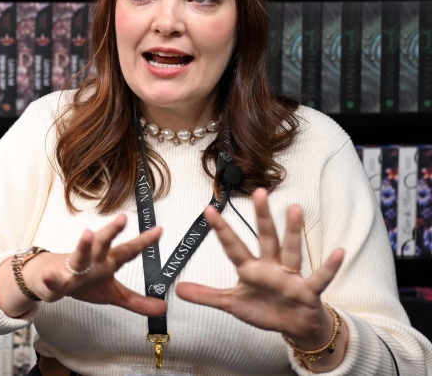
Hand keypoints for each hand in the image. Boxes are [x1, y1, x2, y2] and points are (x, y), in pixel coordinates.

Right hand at [23, 214, 167, 316]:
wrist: (49, 277)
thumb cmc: (84, 282)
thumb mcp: (113, 293)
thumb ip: (137, 301)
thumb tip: (163, 308)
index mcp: (107, 262)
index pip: (127, 251)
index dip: (143, 242)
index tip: (159, 230)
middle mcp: (92, 261)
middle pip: (103, 244)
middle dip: (112, 231)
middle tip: (123, 218)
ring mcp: (73, 269)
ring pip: (79, 255)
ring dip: (83, 245)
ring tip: (88, 233)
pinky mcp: (57, 281)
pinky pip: (54, 280)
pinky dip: (50, 278)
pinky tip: (48, 275)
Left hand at [175, 189, 347, 366]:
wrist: (295, 326)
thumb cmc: (264, 310)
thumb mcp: (232, 305)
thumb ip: (207, 296)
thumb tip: (177, 290)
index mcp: (251, 269)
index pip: (233, 246)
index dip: (221, 230)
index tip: (208, 209)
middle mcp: (271, 267)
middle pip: (265, 238)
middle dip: (262, 217)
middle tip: (259, 191)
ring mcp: (291, 277)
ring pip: (292, 250)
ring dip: (294, 231)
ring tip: (295, 208)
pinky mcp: (308, 291)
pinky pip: (321, 278)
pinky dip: (330, 266)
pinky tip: (340, 251)